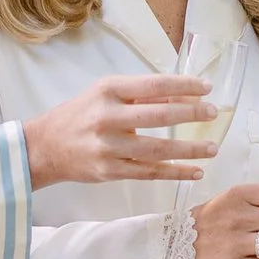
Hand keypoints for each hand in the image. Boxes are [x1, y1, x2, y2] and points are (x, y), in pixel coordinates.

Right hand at [25, 74, 215, 187]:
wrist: (45, 146)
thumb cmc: (81, 115)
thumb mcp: (105, 93)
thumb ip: (140, 94)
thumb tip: (183, 95)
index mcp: (108, 91)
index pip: (154, 85)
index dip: (184, 86)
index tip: (207, 87)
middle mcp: (108, 118)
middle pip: (158, 116)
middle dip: (191, 114)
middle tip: (212, 113)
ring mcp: (108, 148)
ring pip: (157, 150)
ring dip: (189, 150)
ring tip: (213, 148)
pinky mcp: (109, 171)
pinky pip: (149, 173)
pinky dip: (175, 173)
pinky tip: (195, 171)